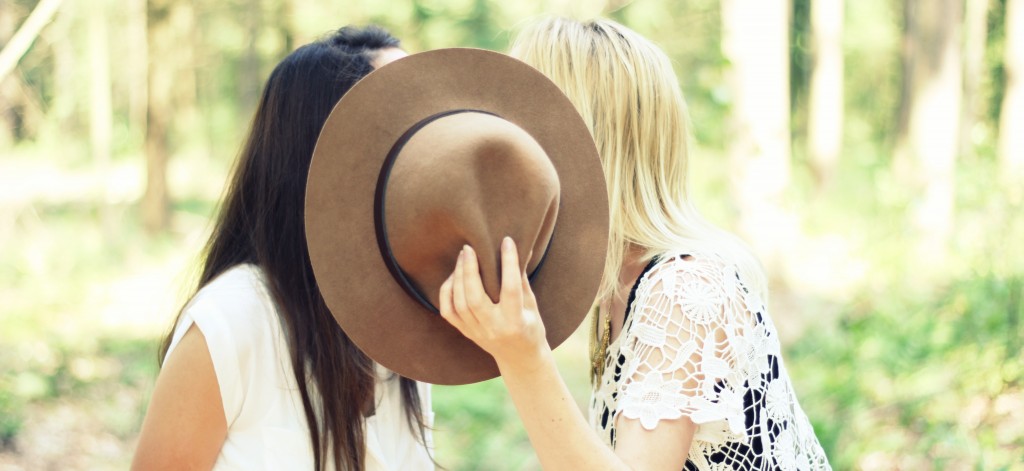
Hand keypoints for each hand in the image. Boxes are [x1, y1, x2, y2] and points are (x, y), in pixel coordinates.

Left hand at [439, 237, 548, 369]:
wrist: (519, 358)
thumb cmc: (531, 327)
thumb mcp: (532, 306)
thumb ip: (523, 280)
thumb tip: (522, 248)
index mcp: (515, 321)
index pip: (511, 288)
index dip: (509, 263)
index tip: (507, 241)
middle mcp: (494, 328)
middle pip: (475, 298)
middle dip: (470, 270)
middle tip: (469, 248)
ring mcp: (477, 332)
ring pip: (460, 303)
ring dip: (458, 277)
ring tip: (463, 257)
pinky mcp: (466, 332)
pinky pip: (449, 311)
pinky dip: (447, 292)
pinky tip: (454, 276)